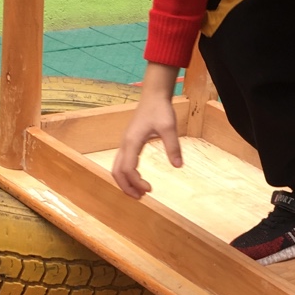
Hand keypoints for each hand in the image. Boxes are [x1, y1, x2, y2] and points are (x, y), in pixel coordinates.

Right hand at [112, 63, 181, 197]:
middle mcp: (125, 144)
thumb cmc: (160, 109)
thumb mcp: (169, 127)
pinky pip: (122, 163)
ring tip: (139, 192)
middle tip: (141, 197)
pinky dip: (126, 174)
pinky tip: (138, 179)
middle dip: (126, 187)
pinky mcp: (129, 143)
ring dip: (125, 182)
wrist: (153, 96)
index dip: (136, 182)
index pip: (128, 169)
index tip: (150, 189)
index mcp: (132, 142)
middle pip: (117, 172)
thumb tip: (178, 166)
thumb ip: (173, 147)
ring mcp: (125, 144)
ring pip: (117, 168)